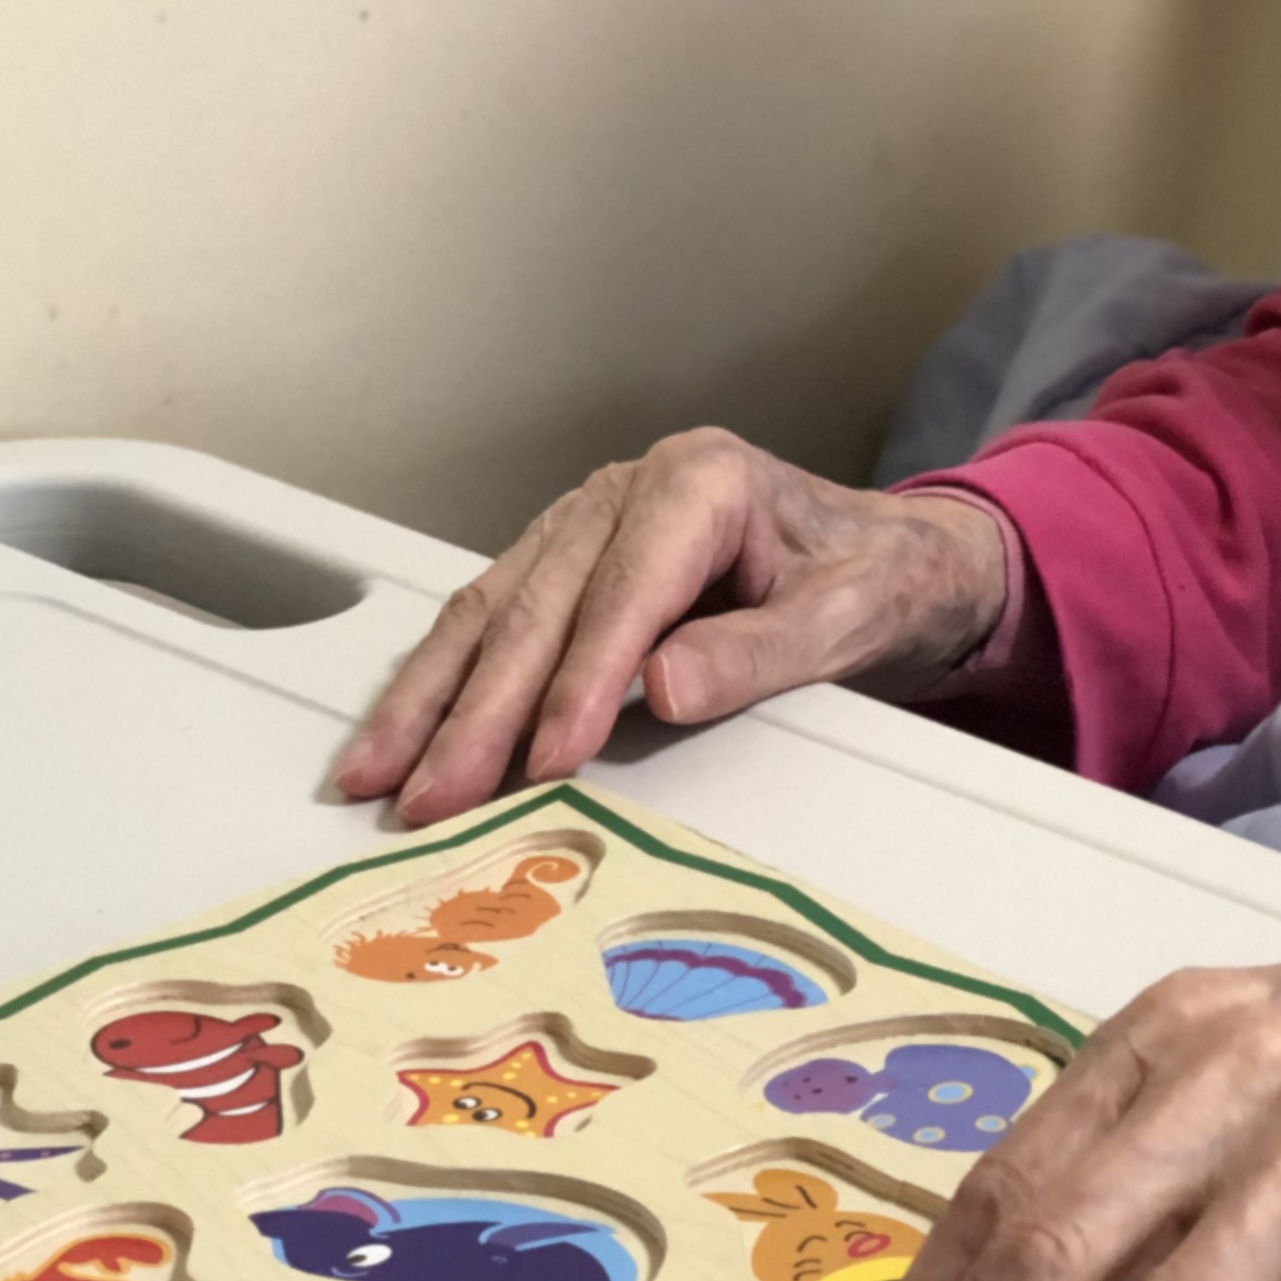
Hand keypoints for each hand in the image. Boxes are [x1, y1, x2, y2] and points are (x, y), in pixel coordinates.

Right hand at [329, 429, 1015, 824]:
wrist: (900, 559)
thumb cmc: (878, 581)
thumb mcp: (848, 617)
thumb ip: (758, 652)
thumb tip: (662, 687)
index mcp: (701, 482)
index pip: (623, 591)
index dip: (580, 680)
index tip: (548, 758)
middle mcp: (629, 490)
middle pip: (539, 606)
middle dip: (480, 712)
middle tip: (435, 798)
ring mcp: (589, 521)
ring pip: (493, 611)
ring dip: (431, 701)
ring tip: (379, 778)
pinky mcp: (568, 560)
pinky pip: (493, 617)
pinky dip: (443, 682)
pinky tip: (400, 736)